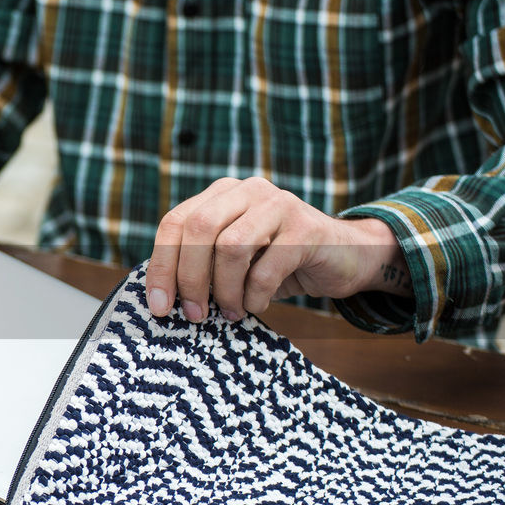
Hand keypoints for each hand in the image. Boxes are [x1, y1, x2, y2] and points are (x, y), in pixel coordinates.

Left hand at [144, 177, 408, 321]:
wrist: (345, 257)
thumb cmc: (278, 263)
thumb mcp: (233, 260)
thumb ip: (200, 264)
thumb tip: (160, 298)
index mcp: (221, 194)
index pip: (175, 223)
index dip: (161, 266)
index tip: (159, 307)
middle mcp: (247, 190)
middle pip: (199, 229)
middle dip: (189, 279)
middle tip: (194, 314)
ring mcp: (278, 204)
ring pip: (231, 247)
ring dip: (225, 290)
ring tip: (231, 311)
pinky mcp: (306, 227)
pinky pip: (267, 267)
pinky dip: (255, 295)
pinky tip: (256, 305)